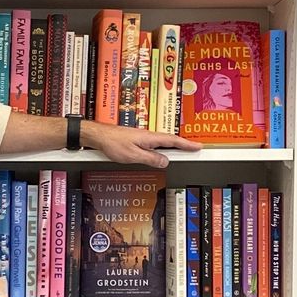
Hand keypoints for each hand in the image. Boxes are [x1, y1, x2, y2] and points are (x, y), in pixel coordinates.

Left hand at [83, 123, 201, 167]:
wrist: (99, 136)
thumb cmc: (113, 143)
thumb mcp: (133, 155)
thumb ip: (150, 159)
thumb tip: (165, 161)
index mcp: (150, 138)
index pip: (173, 141)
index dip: (187, 144)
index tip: (198, 147)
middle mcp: (148, 135)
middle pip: (170, 140)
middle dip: (183, 145)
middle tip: (194, 150)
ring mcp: (142, 137)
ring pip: (161, 143)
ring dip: (172, 147)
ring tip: (181, 153)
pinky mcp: (137, 140)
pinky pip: (153, 145)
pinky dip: (161, 148)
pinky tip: (160, 153)